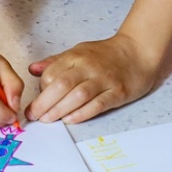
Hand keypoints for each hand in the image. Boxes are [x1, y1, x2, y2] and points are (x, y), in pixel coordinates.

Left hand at [26, 34, 159, 123]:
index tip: (36, 101)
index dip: (41, 89)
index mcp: (76, 56)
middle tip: (33, 116)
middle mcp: (89, 67)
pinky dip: (82, 113)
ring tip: (48, 120)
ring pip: (78, 95)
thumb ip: (55, 62)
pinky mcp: (118, 92)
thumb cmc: (106, 54)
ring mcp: (104, 80)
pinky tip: (70, 120)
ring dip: (59, 110)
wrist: (138, 51)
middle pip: (61, 84)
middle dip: (44, 103)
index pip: (52, 72)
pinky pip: (98, 104)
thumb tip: (32, 69)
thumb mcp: (78, 52)